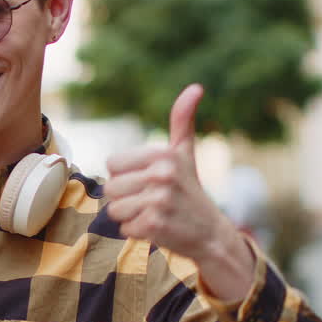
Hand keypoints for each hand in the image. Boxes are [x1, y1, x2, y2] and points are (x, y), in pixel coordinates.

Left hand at [104, 84, 228, 262]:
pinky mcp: (155, 225)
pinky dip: (137, 232)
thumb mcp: (185, 153)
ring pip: (114, 209)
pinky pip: (124, 228)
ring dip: (130, 216)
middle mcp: (162, 174)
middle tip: (152, 200)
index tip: (148, 180)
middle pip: (110, 187)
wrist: (211, 233)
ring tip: (154, 213)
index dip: (125, 175)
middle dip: (126, 198)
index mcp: (164, 154)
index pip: (112, 163)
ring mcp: (159, 200)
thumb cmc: (190, 190)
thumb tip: (195, 88)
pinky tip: (158, 227)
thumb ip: (182, 121)